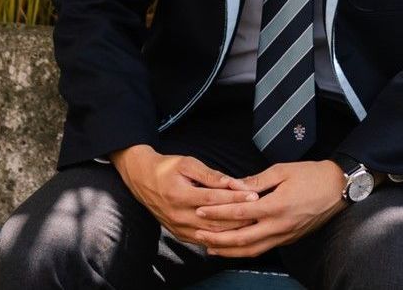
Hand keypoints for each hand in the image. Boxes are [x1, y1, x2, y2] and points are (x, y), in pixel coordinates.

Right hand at [110, 145, 261, 243]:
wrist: (143, 180)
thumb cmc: (167, 168)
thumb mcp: (188, 164)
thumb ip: (211, 175)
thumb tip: (232, 182)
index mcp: (180, 195)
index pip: (215, 198)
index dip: (235, 197)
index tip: (253, 195)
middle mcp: (179, 215)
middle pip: (215, 220)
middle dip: (239, 216)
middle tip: (260, 212)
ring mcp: (178, 227)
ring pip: (211, 234)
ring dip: (232, 230)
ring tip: (251, 223)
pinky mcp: (179, 234)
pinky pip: (203, 240)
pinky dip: (219, 238)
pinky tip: (233, 234)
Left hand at [193, 160, 347, 257]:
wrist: (338, 189)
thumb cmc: (312, 175)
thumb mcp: (283, 170)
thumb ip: (257, 180)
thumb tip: (235, 185)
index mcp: (276, 206)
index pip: (240, 212)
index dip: (218, 213)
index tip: (201, 211)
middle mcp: (278, 225)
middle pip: (241, 238)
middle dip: (217, 238)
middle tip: (198, 234)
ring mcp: (284, 235)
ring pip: (251, 250)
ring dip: (228, 250)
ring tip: (210, 246)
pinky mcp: (288, 239)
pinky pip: (263, 249)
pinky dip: (245, 250)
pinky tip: (234, 248)